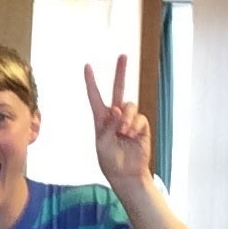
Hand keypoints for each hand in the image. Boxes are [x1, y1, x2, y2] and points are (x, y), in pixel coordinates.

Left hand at [84, 54, 150, 185]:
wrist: (126, 173)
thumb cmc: (110, 160)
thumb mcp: (103, 143)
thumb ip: (109, 125)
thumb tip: (118, 109)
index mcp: (101, 118)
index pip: (95, 96)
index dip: (91, 81)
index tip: (87, 66)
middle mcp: (115, 116)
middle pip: (118, 89)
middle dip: (121, 72)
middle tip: (123, 55)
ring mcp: (129, 120)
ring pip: (130, 105)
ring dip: (127, 117)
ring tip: (124, 132)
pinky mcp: (141, 126)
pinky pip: (139, 118)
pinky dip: (135, 125)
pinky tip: (131, 135)